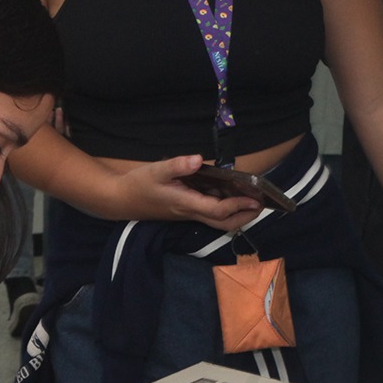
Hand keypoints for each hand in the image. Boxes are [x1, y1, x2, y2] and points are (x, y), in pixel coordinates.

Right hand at [113, 155, 263, 230]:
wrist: (121, 200)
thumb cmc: (138, 185)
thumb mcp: (155, 171)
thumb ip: (177, 165)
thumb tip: (198, 159)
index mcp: (186, 203)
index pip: (217, 210)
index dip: (238, 205)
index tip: (254, 197)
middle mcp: (190, 212)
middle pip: (223, 223)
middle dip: (244, 217)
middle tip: (261, 204)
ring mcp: (188, 213)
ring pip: (218, 221)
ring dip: (237, 215)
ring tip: (252, 202)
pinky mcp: (185, 210)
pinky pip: (210, 214)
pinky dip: (225, 209)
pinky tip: (231, 196)